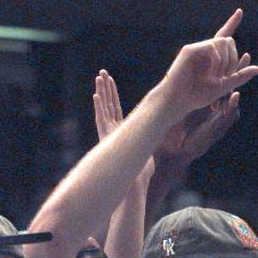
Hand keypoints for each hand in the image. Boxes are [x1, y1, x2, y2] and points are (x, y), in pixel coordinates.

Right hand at [93, 69, 154, 184]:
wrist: (134, 184)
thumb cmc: (141, 173)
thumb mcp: (148, 151)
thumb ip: (150, 142)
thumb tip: (160, 138)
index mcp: (121, 132)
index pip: (117, 109)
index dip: (113, 95)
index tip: (111, 82)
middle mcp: (113, 130)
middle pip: (109, 104)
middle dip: (107, 88)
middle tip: (103, 73)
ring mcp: (108, 133)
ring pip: (104, 108)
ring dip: (102, 92)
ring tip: (99, 76)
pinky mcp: (106, 138)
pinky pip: (101, 120)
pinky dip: (99, 108)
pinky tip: (96, 96)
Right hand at [159, 18, 257, 126]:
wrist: (179, 100)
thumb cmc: (199, 95)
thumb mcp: (225, 86)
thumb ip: (240, 76)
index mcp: (213, 57)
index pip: (224, 35)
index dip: (232, 23)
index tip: (240, 11)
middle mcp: (205, 50)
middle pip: (229, 41)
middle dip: (233, 59)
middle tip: (226, 77)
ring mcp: (197, 49)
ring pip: (223, 42)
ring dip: (226, 61)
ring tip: (217, 77)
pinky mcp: (190, 50)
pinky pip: (212, 48)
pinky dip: (217, 61)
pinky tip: (211, 74)